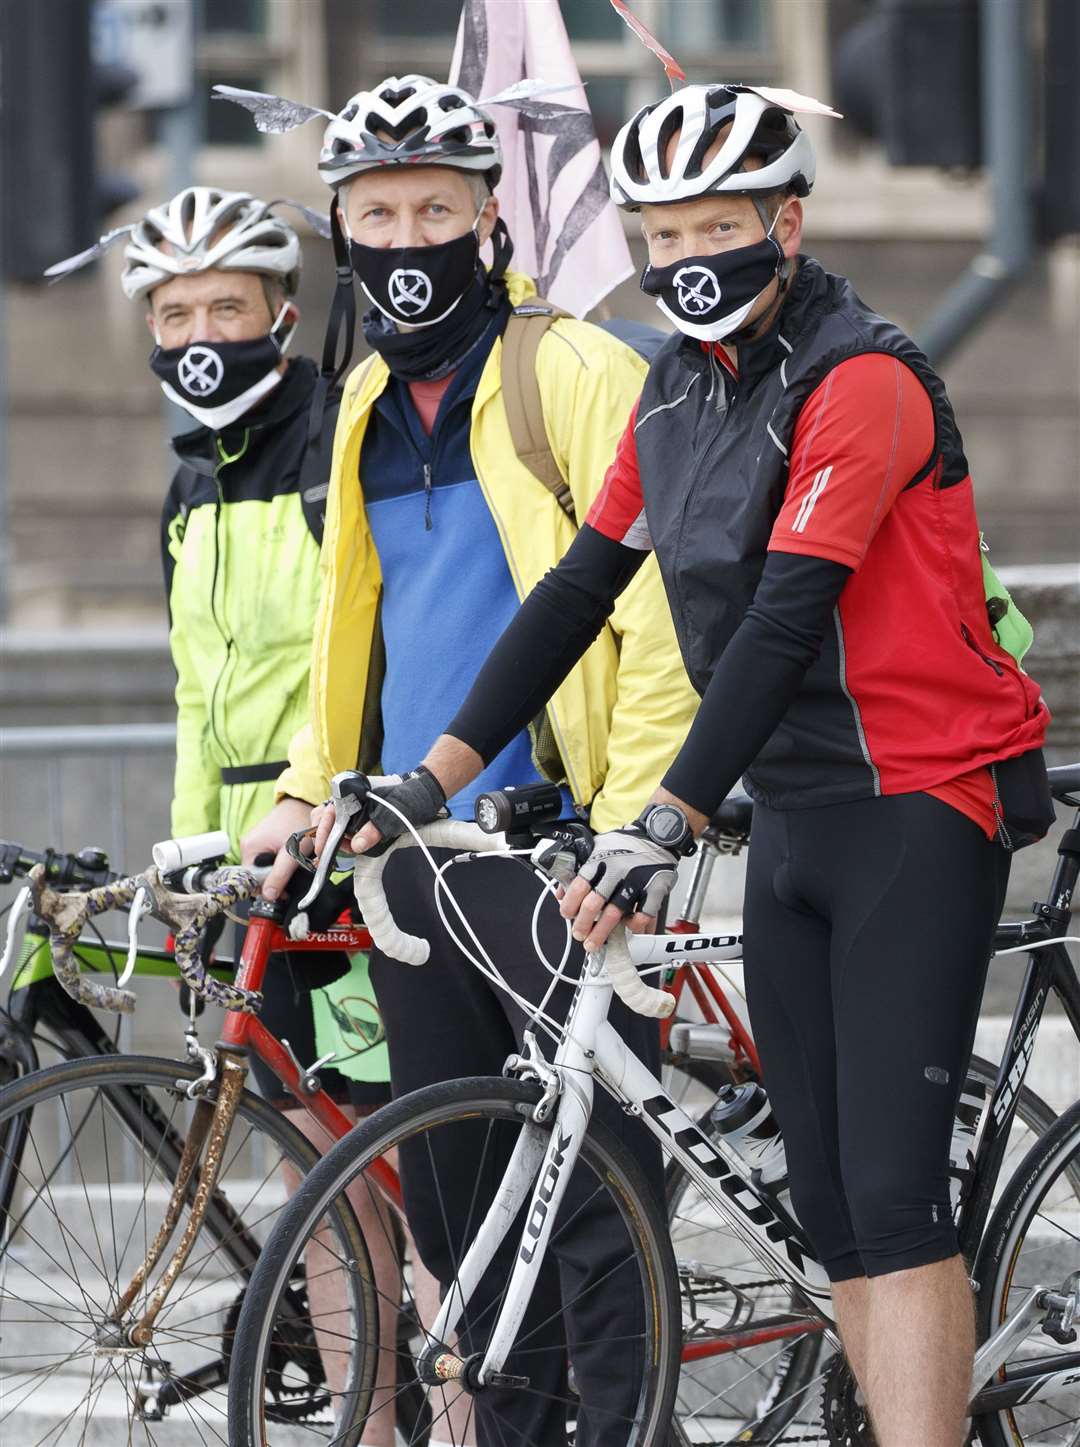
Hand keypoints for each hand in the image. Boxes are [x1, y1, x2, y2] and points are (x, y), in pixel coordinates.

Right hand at [246, 796, 317, 900]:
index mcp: (249, 848)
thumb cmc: (298, 822)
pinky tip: (292, 859)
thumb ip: (280, 875)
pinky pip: (270, 861)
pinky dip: (281, 863)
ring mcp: (256, 844)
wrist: (304, 802)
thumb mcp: (292, 853)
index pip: (252, 881)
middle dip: (276, 880)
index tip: (284, 892)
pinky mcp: (265, 843)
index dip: (268, 889)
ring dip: (280, 872)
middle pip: (259, 876)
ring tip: (295, 865)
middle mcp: (249, 846)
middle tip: (294, 877)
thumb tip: (268, 896)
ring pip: (267, 869)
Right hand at [316, 768, 448, 859]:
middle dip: (325, 837)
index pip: (327, 813)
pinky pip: (346, 827)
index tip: (322, 850)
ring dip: (335, 839)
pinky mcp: (361, 815)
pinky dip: (344, 838)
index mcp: (350, 791)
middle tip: (326, 856)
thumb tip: (356, 846)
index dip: (323, 833)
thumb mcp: (391, 817)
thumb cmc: (408, 799)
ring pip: (334, 823)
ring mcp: (354, 806)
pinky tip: (349, 847)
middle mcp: (348, 797)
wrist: (424, 794)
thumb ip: (373, 831)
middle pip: (325, 818)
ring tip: (337, 852)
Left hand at [557, 826, 679, 952]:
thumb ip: (578, 869)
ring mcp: (636, 881)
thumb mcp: (596, 848)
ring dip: (602, 933)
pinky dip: (634, 925)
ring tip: (594, 943)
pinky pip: (643, 915)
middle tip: (578, 934)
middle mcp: (616, 871)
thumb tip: (561, 892)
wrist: (657, 835)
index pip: (578, 886)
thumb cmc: (625, 844)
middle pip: (594, 904)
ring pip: (615, 914)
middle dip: (582, 925)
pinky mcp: (654, 889)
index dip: (569, 905)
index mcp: (599, 860)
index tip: (567, 915)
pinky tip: (628, 928)